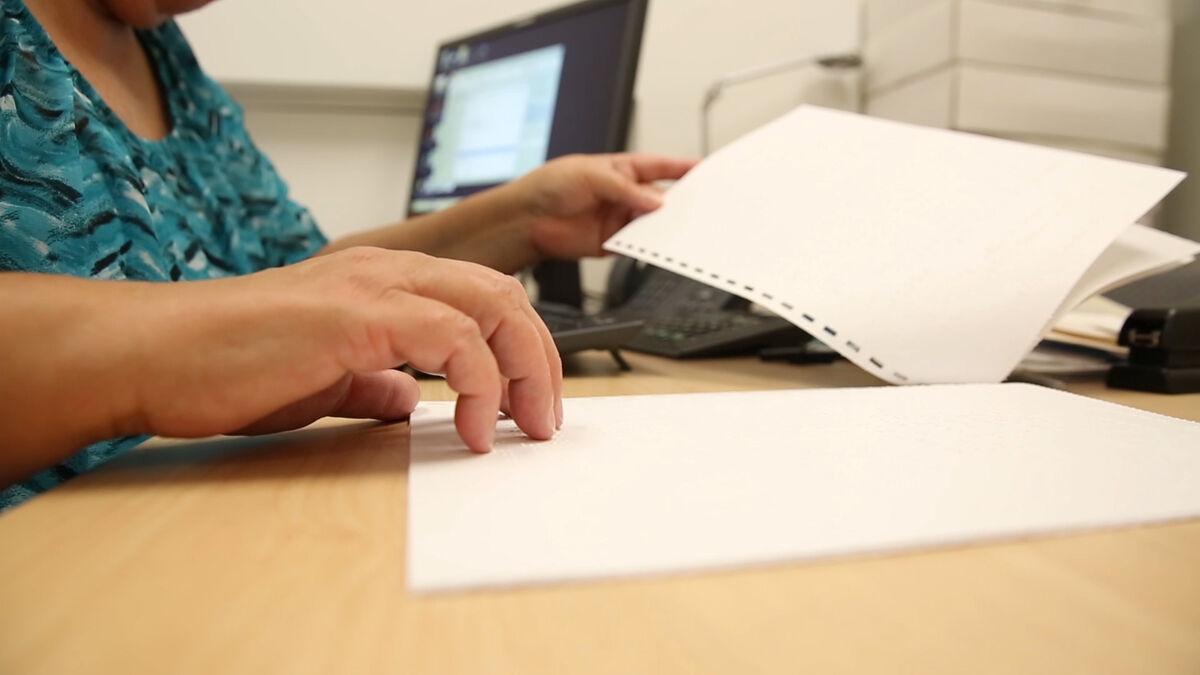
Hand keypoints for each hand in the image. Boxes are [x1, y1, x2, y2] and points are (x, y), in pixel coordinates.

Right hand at [25, 248, 559, 463]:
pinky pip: (451, 338)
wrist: (154, 355)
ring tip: (525, 427)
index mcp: (383, 279)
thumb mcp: (322, 378)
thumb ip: (373, 382)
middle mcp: (387, 270)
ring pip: (492, 305)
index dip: (522, 349)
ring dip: (524, 371)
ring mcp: (373, 284)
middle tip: (545, 420)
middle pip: (504, 296)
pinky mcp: (356, 314)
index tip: (531, 404)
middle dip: (540, 360)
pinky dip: (480, 384)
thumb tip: (410, 402)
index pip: (483, 296)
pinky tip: (474, 429)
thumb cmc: (225, 366)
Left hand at [507, 153, 696, 259]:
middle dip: (683, 203)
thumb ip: (625, 189)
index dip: (686, 168)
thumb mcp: (591, 176)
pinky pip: (638, 246)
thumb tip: (656, 201)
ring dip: (668, 228)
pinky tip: (658, 247)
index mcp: (624, 169)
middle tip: (702, 208)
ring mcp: (621, 219)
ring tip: (684, 230)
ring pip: (654, 224)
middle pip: (663, 198)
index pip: (663, 167)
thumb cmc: (551, 185)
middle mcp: (626, 194)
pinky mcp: (613, 243)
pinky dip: (650, 248)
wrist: (526, 219)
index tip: (708, 171)